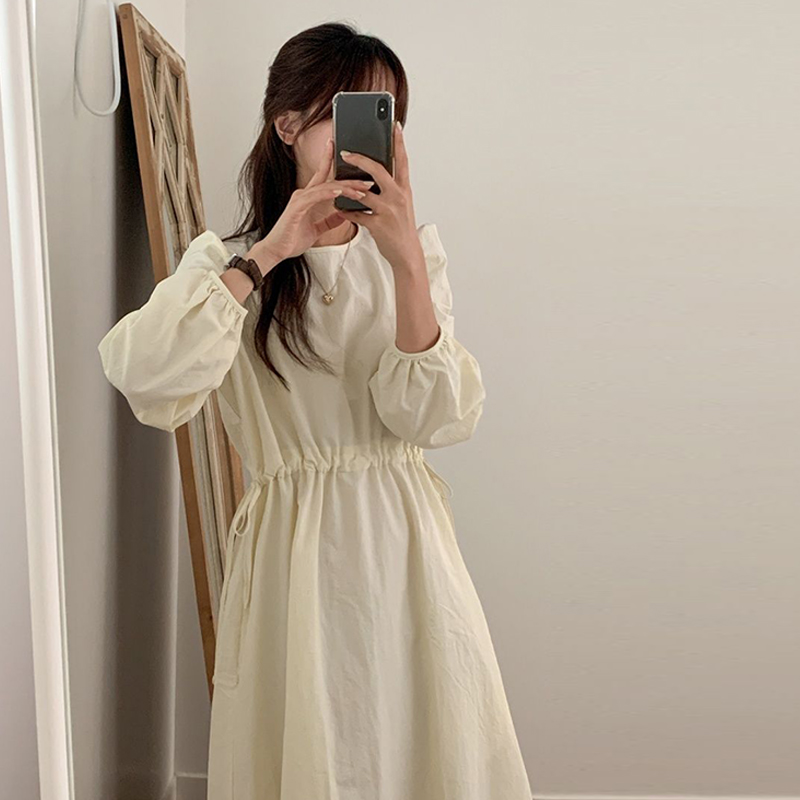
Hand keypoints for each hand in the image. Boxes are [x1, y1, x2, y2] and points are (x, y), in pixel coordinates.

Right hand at [249, 138, 373, 267]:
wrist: (277, 251)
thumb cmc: (293, 240)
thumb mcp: (318, 230)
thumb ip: (330, 221)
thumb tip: (344, 214)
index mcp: (309, 198)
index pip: (325, 178)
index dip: (334, 164)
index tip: (349, 156)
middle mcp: (304, 194)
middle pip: (330, 180)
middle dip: (350, 179)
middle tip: (368, 179)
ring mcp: (300, 199)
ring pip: (326, 187)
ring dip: (345, 187)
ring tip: (361, 189)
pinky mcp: (297, 207)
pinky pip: (315, 196)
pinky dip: (328, 193)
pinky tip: (339, 191)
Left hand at [336, 122, 423, 271]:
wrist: (406, 254)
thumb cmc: (402, 228)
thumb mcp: (402, 204)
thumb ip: (391, 188)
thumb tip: (376, 174)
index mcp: (404, 189)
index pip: (402, 161)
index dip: (399, 142)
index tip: (395, 125)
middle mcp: (398, 197)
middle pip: (378, 171)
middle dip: (360, 160)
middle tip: (345, 152)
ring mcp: (387, 211)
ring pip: (362, 192)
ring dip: (346, 187)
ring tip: (335, 182)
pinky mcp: (378, 225)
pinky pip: (356, 214)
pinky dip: (345, 211)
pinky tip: (338, 208)